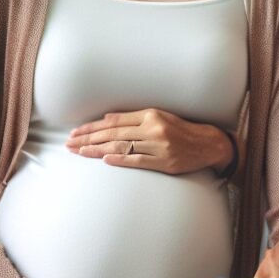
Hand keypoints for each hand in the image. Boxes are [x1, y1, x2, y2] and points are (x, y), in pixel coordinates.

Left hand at [66, 109, 233, 174]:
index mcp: (151, 115)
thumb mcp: (160, 117)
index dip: (93, 127)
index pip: (114, 121)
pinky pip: (138, 161)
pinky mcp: (164, 162)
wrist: (208, 144)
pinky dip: (120, 160)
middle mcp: (153, 129)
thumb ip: (135, 118)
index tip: (76, 132)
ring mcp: (159, 146)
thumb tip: (108, 120)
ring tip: (80, 152)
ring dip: (98, 150)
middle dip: (88, 139)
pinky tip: (105, 159)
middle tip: (70, 144)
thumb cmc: (182, 130)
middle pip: (113, 134)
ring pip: (122, 147)